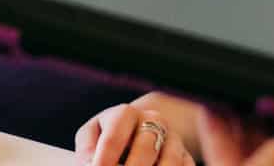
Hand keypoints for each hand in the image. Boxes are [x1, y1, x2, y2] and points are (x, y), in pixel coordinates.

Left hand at [77, 94, 201, 164]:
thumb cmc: (109, 138)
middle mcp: (153, 122)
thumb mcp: (92, 138)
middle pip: (146, 147)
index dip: (105, 158)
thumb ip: (87, 151)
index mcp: (124, 114)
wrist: (139, 131)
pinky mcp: (186, 157)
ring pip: (170, 160)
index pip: (114, 136)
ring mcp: (173, 139)